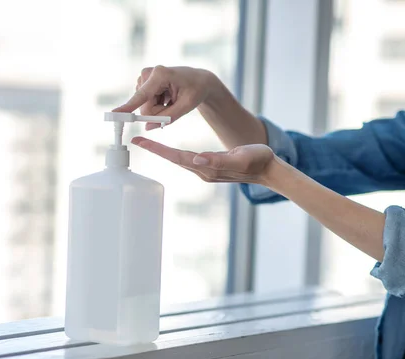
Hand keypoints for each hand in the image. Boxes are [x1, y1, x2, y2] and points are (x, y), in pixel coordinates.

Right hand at [113, 66, 214, 129]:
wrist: (198, 80)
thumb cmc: (195, 90)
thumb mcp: (187, 105)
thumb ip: (168, 117)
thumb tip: (148, 127)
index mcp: (160, 74)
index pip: (142, 95)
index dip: (128, 106)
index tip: (114, 114)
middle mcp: (148, 73)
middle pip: (145, 106)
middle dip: (158, 112)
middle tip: (173, 103)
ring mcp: (144, 77)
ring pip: (145, 107)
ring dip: (159, 108)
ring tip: (171, 98)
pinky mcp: (143, 82)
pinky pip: (145, 104)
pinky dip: (157, 105)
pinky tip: (166, 96)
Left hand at [132, 137, 274, 184]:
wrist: (269, 170)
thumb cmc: (258, 161)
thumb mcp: (241, 157)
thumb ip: (219, 160)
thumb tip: (197, 158)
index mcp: (206, 168)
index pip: (176, 157)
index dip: (158, 149)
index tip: (140, 142)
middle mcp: (202, 170)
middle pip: (173, 159)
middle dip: (154, 149)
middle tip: (136, 140)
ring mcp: (205, 170)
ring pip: (179, 159)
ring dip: (162, 152)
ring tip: (147, 143)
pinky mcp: (209, 167)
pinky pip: (187, 160)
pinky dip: (175, 154)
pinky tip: (169, 151)